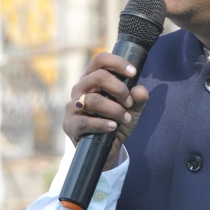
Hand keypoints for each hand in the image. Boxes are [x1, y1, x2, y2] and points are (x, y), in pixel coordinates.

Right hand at [63, 52, 149, 168]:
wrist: (106, 149)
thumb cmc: (116, 122)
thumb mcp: (132, 110)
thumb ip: (138, 99)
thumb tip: (140, 91)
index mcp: (92, 79)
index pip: (100, 61)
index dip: (117, 63)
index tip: (133, 73)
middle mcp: (80, 89)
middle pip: (98, 77)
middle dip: (119, 89)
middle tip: (129, 102)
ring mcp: (72, 107)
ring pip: (93, 100)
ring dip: (115, 109)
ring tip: (126, 119)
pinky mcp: (70, 125)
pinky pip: (85, 122)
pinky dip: (103, 124)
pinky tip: (113, 127)